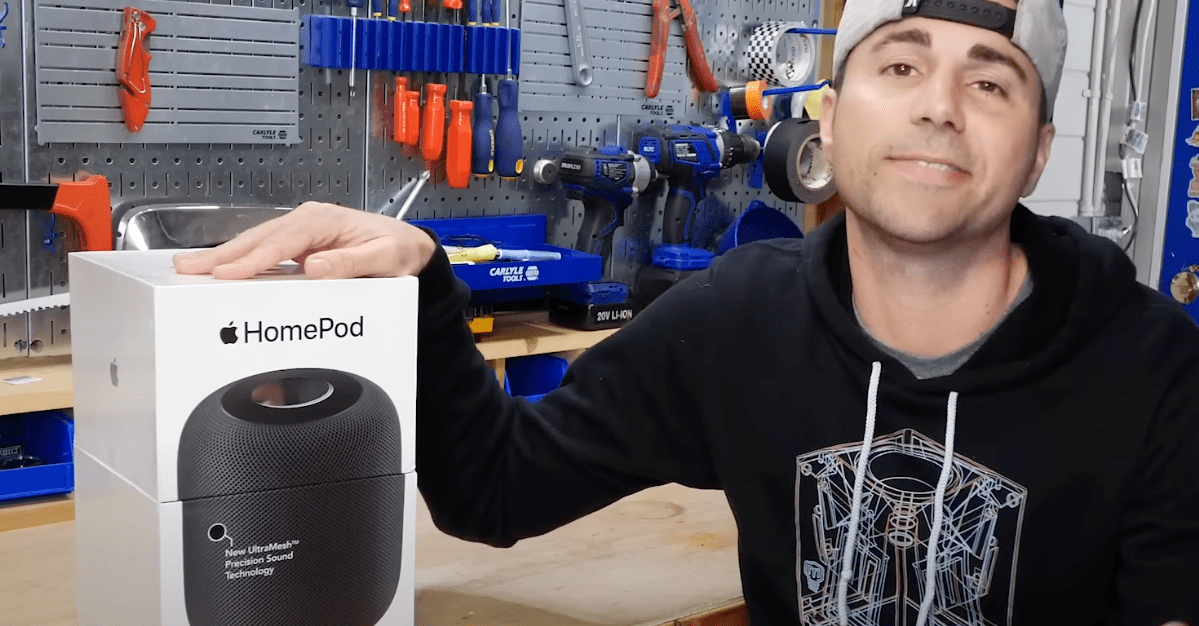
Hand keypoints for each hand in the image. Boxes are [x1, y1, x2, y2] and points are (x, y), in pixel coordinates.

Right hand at [173, 202, 437, 279]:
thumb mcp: (385, 258)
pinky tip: (222, 271)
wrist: (410, 246)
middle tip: (187, 267)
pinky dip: (242, 260)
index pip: (282, 242)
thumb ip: (352, 262)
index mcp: (325, 221)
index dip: (252, 258)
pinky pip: (266, 251)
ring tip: (191, 268)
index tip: (227, 273)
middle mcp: (309, 221)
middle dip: (223, 254)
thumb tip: (317, 266)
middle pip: (259, 238)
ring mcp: (302, 231)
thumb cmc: (399, 250)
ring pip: (257, 243)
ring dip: (225, 257)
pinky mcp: (301, 243)